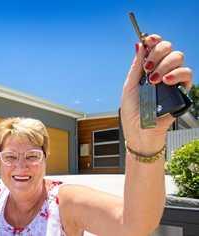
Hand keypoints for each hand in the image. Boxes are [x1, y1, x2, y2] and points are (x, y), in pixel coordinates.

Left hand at [121, 34, 192, 154]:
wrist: (139, 131)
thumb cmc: (133, 111)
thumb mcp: (129, 86)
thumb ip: (136, 67)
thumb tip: (139, 45)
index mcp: (148, 69)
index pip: (155, 48)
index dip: (153, 41)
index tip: (148, 40)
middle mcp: (161, 71)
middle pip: (168, 48)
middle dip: (157, 52)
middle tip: (148, 67)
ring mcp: (172, 80)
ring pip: (178, 58)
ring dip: (165, 64)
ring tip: (154, 80)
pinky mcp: (182, 91)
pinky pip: (187, 74)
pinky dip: (177, 74)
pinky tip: (166, 81)